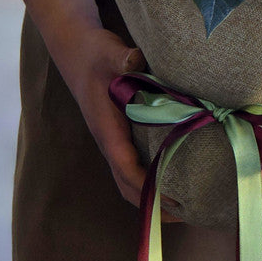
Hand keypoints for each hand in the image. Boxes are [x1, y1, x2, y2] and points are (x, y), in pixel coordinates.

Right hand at [53, 27, 180, 219]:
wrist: (75, 48)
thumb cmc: (93, 51)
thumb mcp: (108, 51)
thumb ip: (122, 58)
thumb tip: (135, 60)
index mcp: (106, 127)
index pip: (126, 167)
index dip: (148, 186)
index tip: (172, 199)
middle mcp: (108, 139)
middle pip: (126, 185)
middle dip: (152, 204)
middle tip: (186, 212)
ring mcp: (113, 138)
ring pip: (128, 178)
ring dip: (151, 195)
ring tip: (183, 203)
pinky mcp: (119, 131)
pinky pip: (133, 163)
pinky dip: (149, 177)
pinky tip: (173, 173)